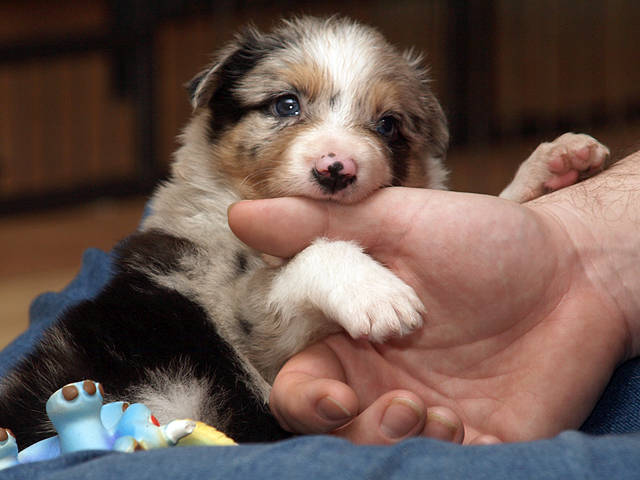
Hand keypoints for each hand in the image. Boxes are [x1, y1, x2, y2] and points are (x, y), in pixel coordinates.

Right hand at [229, 169, 634, 443]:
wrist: (572, 268)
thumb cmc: (481, 238)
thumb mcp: (397, 223)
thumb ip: (320, 225)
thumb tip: (241, 215)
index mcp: (356, 333)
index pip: (304, 380)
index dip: (306, 396)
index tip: (333, 391)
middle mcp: (384, 377)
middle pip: (334, 430)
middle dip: (347, 430)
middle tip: (393, 406)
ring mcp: (429, 410)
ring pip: (379, 452)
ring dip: (393, 443)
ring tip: (432, 412)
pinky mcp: (478, 437)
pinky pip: (442, 468)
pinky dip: (440, 457)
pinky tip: (463, 425)